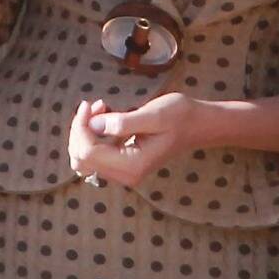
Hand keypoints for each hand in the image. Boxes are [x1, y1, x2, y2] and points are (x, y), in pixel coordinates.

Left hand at [67, 94, 207, 187]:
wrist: (197, 125)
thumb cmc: (179, 116)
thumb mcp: (154, 115)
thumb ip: (124, 122)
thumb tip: (94, 125)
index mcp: (132, 165)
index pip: (88, 153)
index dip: (82, 127)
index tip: (91, 104)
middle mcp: (125, 175)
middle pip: (81, 159)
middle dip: (81, 130)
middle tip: (98, 104)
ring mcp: (123, 172)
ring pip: (84, 158)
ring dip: (86, 132)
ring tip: (103, 108)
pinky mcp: (123, 164)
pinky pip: (95, 154)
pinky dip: (93, 135)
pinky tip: (107, 115)